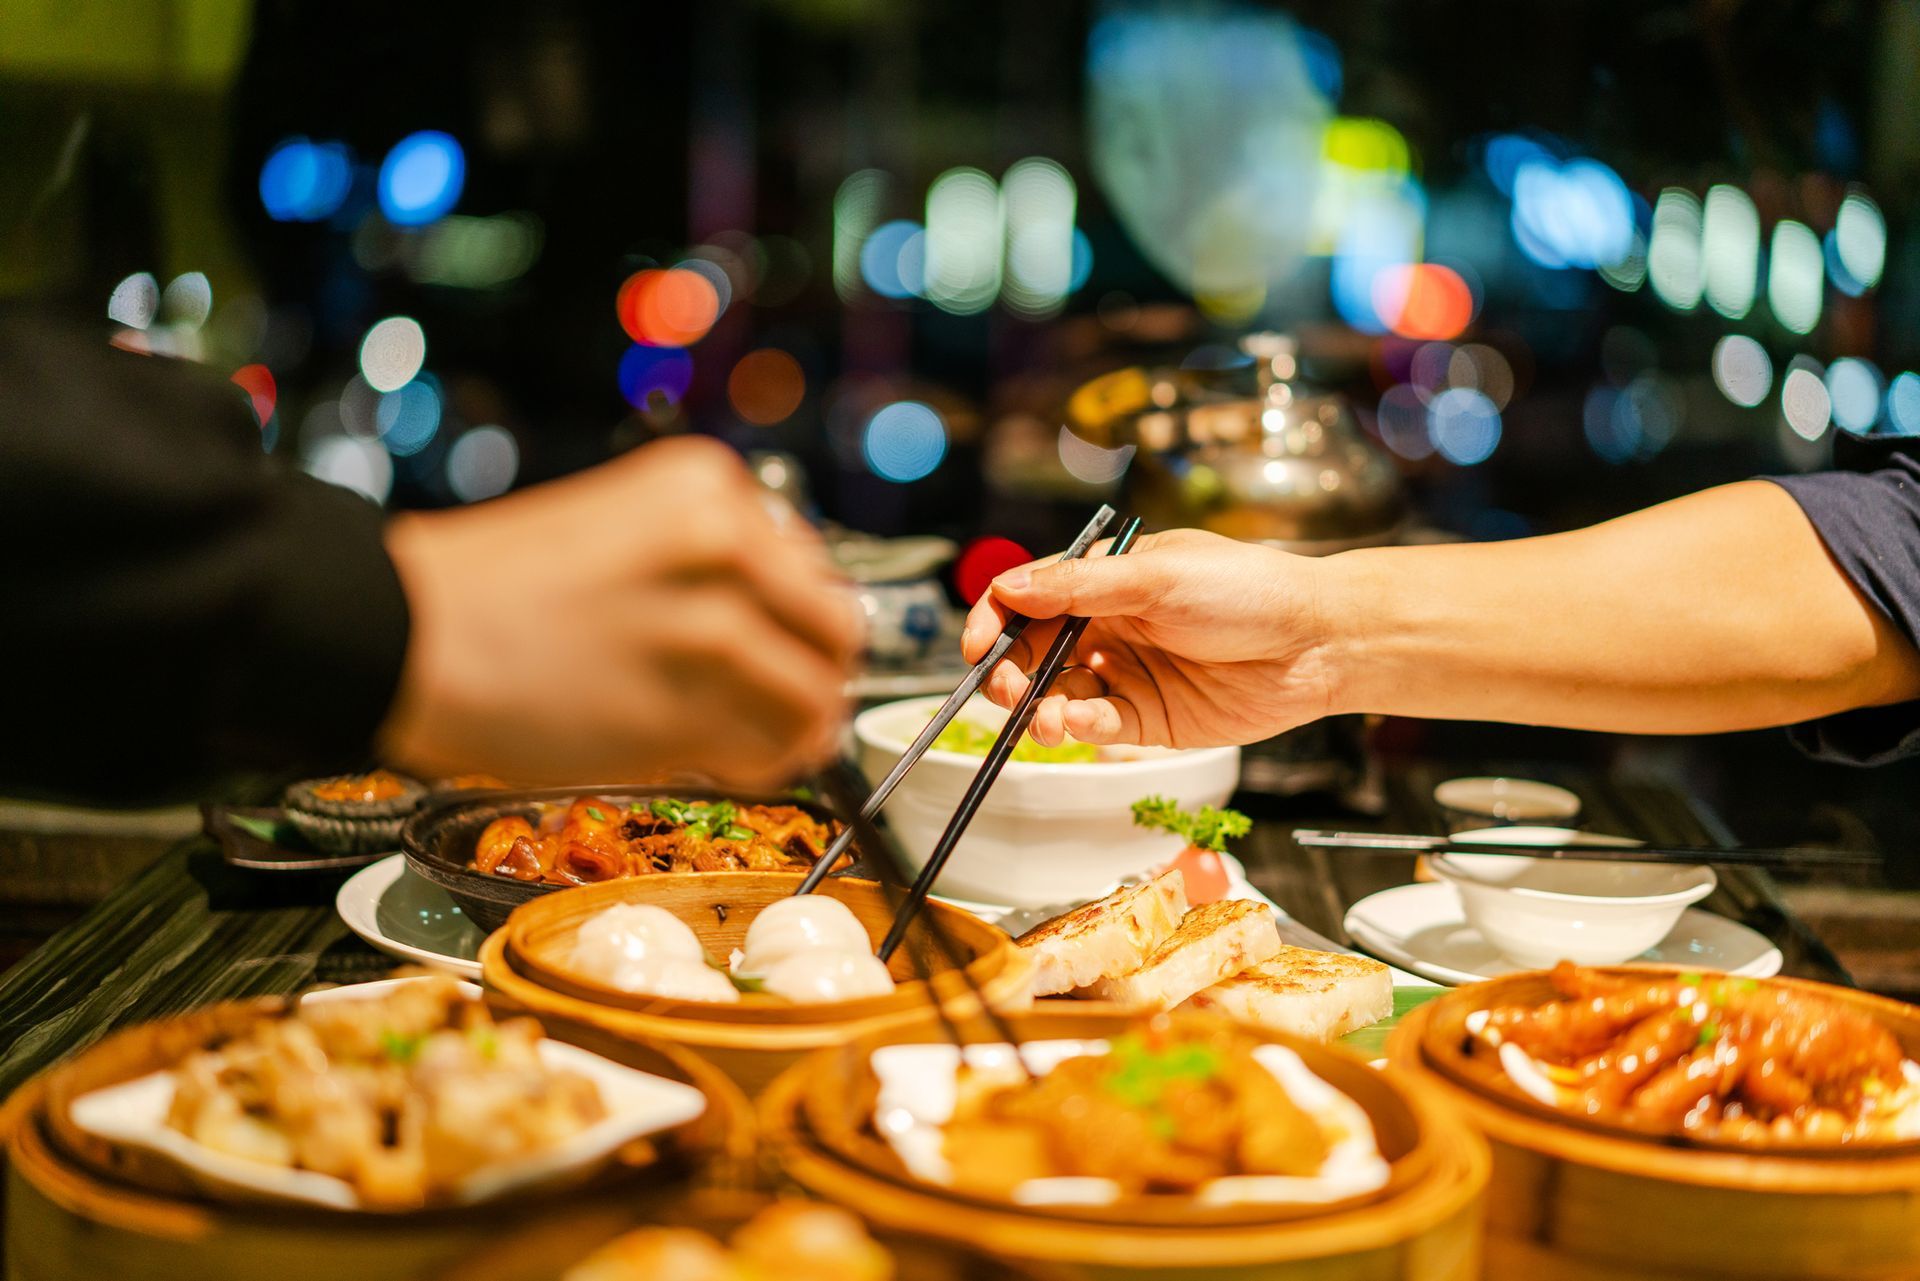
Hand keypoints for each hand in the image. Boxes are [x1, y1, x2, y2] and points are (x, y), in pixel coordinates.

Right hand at [378, 437, 861, 789]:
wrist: (404, 632)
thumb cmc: (498, 590)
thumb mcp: (624, 529)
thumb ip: (710, 564)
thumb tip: (785, 627)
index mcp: (709, 489)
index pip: (813, 566)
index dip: (799, 621)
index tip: (777, 647)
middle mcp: (724, 546)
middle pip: (838, 631)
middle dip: (817, 674)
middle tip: (786, 704)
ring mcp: (711, 629)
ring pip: (815, 700)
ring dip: (795, 732)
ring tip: (751, 741)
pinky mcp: (686, 710)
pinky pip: (769, 753)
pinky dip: (760, 765)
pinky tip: (718, 760)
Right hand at [960, 528, 1334, 747]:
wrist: (1318, 644)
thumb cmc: (1249, 592)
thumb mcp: (1158, 578)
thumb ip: (1080, 587)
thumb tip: (1009, 588)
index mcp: (1106, 579)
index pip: (1028, 597)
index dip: (994, 620)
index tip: (975, 647)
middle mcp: (1109, 625)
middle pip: (1032, 652)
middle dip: (1010, 673)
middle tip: (1005, 691)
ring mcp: (1127, 673)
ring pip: (1058, 695)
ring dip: (1040, 708)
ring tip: (1046, 719)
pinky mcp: (1149, 718)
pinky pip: (1098, 726)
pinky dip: (1082, 728)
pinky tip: (1085, 724)